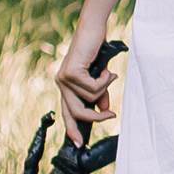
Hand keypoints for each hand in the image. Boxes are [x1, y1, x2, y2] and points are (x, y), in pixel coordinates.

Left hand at [54, 20, 118, 145]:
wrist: (93, 29)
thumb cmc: (97, 50)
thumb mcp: (100, 76)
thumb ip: (100, 93)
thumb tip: (103, 109)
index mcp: (66, 86)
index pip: (67, 112)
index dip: (73, 128)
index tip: (80, 143)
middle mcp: (61, 83)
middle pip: (76, 112)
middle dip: (95, 117)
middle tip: (111, 115)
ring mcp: (64, 78)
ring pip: (90, 99)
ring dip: (105, 88)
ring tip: (109, 75)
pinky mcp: (71, 73)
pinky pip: (93, 88)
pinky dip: (105, 81)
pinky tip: (107, 70)